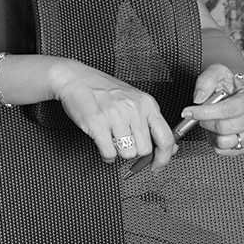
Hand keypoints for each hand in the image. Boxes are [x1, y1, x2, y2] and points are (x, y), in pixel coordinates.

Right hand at [51, 61, 177, 170]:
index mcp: (147, 103)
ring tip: (111, 138)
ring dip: (118, 151)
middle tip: (124, 142)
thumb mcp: (133, 100)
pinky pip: (109, 152)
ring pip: (127, 153)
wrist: (75, 78)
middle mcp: (133, 108)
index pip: (165, 137)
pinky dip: (106, 155)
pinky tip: (103, 144)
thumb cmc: (102, 89)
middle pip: (144, 149)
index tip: (157, 165)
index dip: (163, 157)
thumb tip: (168, 147)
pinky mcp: (97, 123)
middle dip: (134, 150)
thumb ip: (149, 122)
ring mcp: (115, 115)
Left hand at [180, 64, 243, 154]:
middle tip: (200, 115)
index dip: (206, 112)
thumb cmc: (228, 84)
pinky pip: (225, 150)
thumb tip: (199, 98)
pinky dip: (215, 142)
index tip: (189, 112)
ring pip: (225, 141)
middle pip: (225, 128)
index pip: (228, 110)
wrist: (237, 92)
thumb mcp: (216, 73)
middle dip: (206, 122)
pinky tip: (217, 131)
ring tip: (212, 121)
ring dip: (211, 133)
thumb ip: (206, 81)